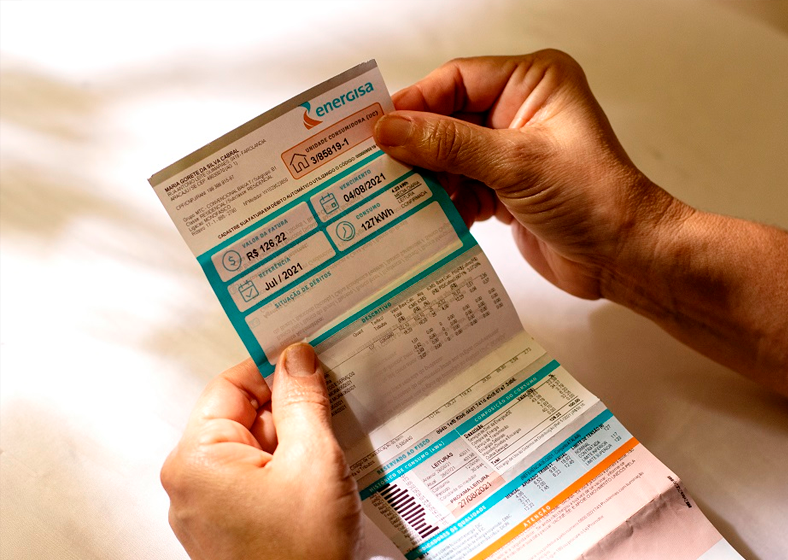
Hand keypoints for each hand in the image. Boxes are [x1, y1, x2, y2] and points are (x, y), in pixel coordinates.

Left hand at [161, 344, 361, 559]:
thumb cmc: (300, 555)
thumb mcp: (313, 461)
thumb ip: (303, 401)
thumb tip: (296, 358)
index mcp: (196, 459)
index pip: (231, 384)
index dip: (272, 368)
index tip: (307, 360)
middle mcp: (193, 481)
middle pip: (244, 415)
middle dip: (289, 410)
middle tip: (330, 409)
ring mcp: (210, 506)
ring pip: (256, 447)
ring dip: (294, 441)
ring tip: (328, 452)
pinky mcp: (230, 523)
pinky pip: (258, 476)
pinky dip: (289, 468)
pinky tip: (318, 477)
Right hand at [374, 50, 688, 299]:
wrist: (623, 256)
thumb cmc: (595, 199)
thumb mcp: (515, 163)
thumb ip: (449, 144)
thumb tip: (392, 128)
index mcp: (533, 82)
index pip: (456, 80)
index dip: (415, 104)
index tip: (378, 130)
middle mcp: (520, 109)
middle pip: (448, 118)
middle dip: (420, 147)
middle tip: (385, 169)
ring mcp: (512, 149)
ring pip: (450, 154)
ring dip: (433, 179)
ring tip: (414, 199)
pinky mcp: (506, 185)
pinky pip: (461, 184)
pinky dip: (450, 201)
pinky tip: (447, 216)